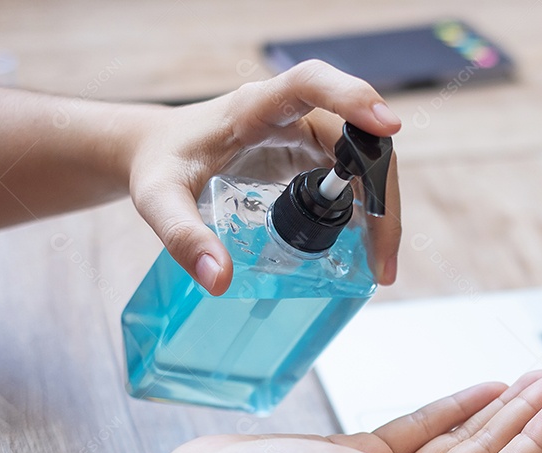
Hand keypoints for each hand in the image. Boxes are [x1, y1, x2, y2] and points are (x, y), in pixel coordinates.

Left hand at [127, 60, 402, 294]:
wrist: (154, 149)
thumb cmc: (158, 163)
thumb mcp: (159, 200)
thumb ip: (182, 236)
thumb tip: (219, 280)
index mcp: (256, 108)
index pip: (312, 84)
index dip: (353, 97)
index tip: (387, 125)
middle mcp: (292, 114)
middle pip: (359, 139)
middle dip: (381, 196)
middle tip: (382, 258)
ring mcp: (307, 133)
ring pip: (366, 161)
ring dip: (381, 210)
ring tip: (379, 266)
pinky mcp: (312, 155)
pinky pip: (355, 177)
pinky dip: (368, 212)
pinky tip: (366, 249)